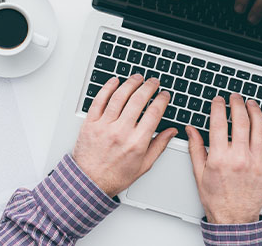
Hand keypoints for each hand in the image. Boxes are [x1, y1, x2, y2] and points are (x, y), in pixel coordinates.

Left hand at [73, 74, 177, 196]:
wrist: (90, 182)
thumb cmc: (115, 176)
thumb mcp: (143, 165)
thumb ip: (159, 146)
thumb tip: (172, 132)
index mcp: (136, 142)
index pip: (154, 113)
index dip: (161, 100)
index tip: (164, 95)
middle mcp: (120, 132)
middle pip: (138, 100)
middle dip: (149, 87)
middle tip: (153, 82)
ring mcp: (104, 126)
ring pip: (119, 97)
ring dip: (130, 83)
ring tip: (137, 78)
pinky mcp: (90, 123)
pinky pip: (99, 100)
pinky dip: (107, 88)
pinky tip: (115, 81)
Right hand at [186, 94, 261, 224]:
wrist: (234, 219)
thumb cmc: (217, 199)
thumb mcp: (199, 173)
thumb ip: (196, 148)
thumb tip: (191, 130)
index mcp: (220, 158)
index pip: (218, 123)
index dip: (218, 107)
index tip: (218, 100)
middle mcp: (240, 158)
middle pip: (241, 121)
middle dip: (237, 104)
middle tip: (235, 97)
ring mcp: (257, 162)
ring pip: (260, 129)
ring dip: (256, 112)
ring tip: (251, 104)